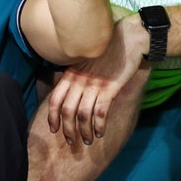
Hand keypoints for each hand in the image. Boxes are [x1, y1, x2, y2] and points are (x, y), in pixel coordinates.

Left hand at [46, 17, 146, 145]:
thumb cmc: (107, 50)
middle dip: (67, 130)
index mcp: (70, 75)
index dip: (52, 117)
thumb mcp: (84, 61)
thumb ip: (75, 75)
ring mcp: (94, 85)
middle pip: (66, 111)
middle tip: (71, 142)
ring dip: (83, 131)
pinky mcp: (110, 88)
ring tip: (87, 141)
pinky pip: (100, 112)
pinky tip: (100, 133)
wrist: (128, 38)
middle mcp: (79, 81)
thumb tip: (67, 91)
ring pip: (82, 115)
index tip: (54, 129)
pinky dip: (98, 126)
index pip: (54, 99)